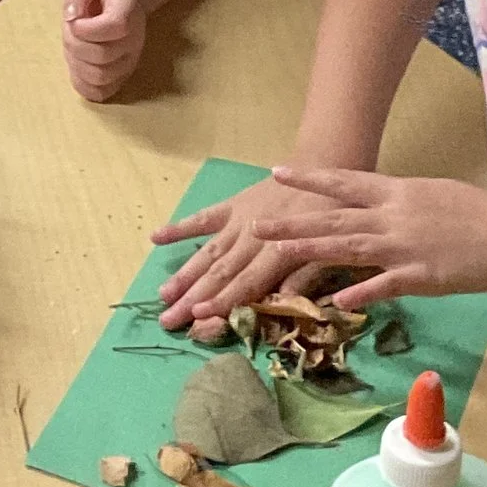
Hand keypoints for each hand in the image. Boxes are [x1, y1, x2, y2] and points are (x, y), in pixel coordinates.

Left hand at [62, 0, 144, 102]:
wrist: (120, 4)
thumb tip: (71, 18)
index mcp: (129, 11)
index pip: (115, 26)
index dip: (86, 28)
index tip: (75, 20)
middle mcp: (135, 39)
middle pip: (102, 55)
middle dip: (74, 44)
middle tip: (69, 31)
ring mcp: (130, 62)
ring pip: (100, 76)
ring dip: (75, 63)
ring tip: (73, 47)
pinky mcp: (121, 78)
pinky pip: (100, 93)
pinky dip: (81, 83)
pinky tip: (77, 65)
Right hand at [155, 173, 349, 328]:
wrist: (323, 167)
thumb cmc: (331, 217)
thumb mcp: (330, 248)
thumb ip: (304, 276)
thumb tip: (282, 302)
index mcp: (278, 251)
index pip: (246, 282)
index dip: (222, 300)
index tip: (198, 316)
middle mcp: (253, 237)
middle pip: (220, 273)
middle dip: (193, 298)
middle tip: (167, 319)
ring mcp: (239, 220)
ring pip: (208, 251)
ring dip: (185, 274)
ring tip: (163, 294)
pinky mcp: (232, 206)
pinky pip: (203, 218)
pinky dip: (180, 228)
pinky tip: (156, 238)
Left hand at [216, 165, 486, 309]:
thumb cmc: (477, 213)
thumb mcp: (432, 194)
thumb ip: (399, 200)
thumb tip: (374, 201)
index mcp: (398, 191)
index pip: (345, 182)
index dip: (310, 178)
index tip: (278, 172)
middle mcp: (394, 215)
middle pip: (335, 217)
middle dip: (293, 221)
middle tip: (257, 224)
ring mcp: (404, 246)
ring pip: (348, 248)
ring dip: (310, 250)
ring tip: (277, 252)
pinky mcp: (420, 276)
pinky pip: (383, 285)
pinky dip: (358, 292)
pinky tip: (333, 300)